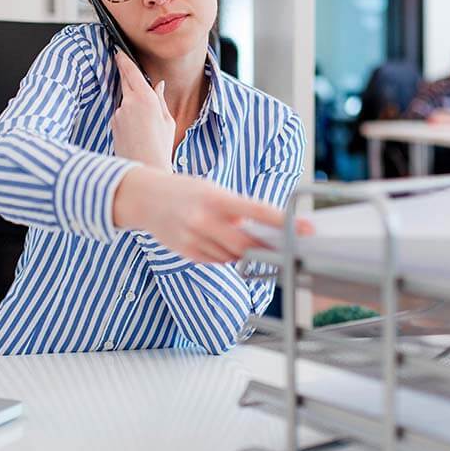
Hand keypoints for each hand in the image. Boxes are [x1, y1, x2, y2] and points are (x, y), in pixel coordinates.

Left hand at [110, 49, 174, 170]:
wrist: (145, 167)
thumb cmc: (161, 146)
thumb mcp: (167, 120)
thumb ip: (160, 99)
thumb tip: (158, 85)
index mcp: (146, 99)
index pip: (132, 72)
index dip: (124, 60)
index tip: (119, 51)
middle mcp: (129, 103)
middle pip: (124, 81)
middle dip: (124, 73)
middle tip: (123, 64)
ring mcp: (118, 113)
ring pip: (125, 100)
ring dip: (132, 104)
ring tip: (145, 125)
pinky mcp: (113, 123)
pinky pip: (121, 114)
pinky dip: (127, 117)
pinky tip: (137, 132)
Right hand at [113, 167, 307, 263]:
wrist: (143, 197)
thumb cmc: (184, 190)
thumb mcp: (211, 189)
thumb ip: (235, 208)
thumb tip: (264, 229)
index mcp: (216, 199)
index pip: (259, 213)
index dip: (286, 224)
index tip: (306, 229)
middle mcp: (205, 221)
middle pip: (248, 244)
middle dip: (266, 247)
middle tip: (284, 247)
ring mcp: (194, 239)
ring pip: (233, 256)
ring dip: (244, 252)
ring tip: (241, 238)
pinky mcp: (186, 253)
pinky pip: (216, 261)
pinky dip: (225, 255)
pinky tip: (220, 243)